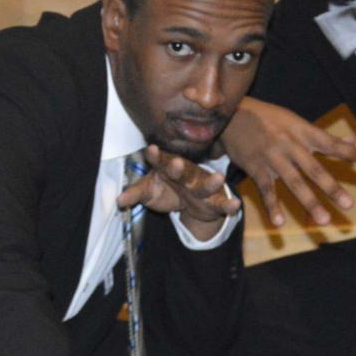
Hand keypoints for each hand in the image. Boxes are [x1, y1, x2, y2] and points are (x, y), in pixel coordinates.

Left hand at [115, 144, 240, 241]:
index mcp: (169, 169)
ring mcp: (202, 187)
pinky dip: (229, 205)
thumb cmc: (168, 188)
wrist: (191, 200)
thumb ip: (136, 194)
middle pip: (183, 172)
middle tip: (177, 162)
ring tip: (219, 177)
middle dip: (179, 168)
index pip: (160, 161)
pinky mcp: (214, 202)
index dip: (155, 156)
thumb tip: (119, 201)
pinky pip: (222, 203)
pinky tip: (236, 205)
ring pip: (206, 185)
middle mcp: (187, 176)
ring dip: (212, 182)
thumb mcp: (149, 191)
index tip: (150, 150)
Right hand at [219, 97, 355, 227]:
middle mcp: (291, 145)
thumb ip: (322, 136)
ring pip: (294, 182)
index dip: (351, 151)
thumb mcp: (296, 122)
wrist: (231, 114)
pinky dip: (272, 207)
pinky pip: (266, 191)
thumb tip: (350, 141)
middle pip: (314, 169)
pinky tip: (280, 223)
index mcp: (303, 132)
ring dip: (309, 202)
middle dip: (331, 188)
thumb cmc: (268, 119)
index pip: (331, 144)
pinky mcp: (256, 168)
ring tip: (323, 220)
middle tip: (348, 205)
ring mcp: (273, 158)